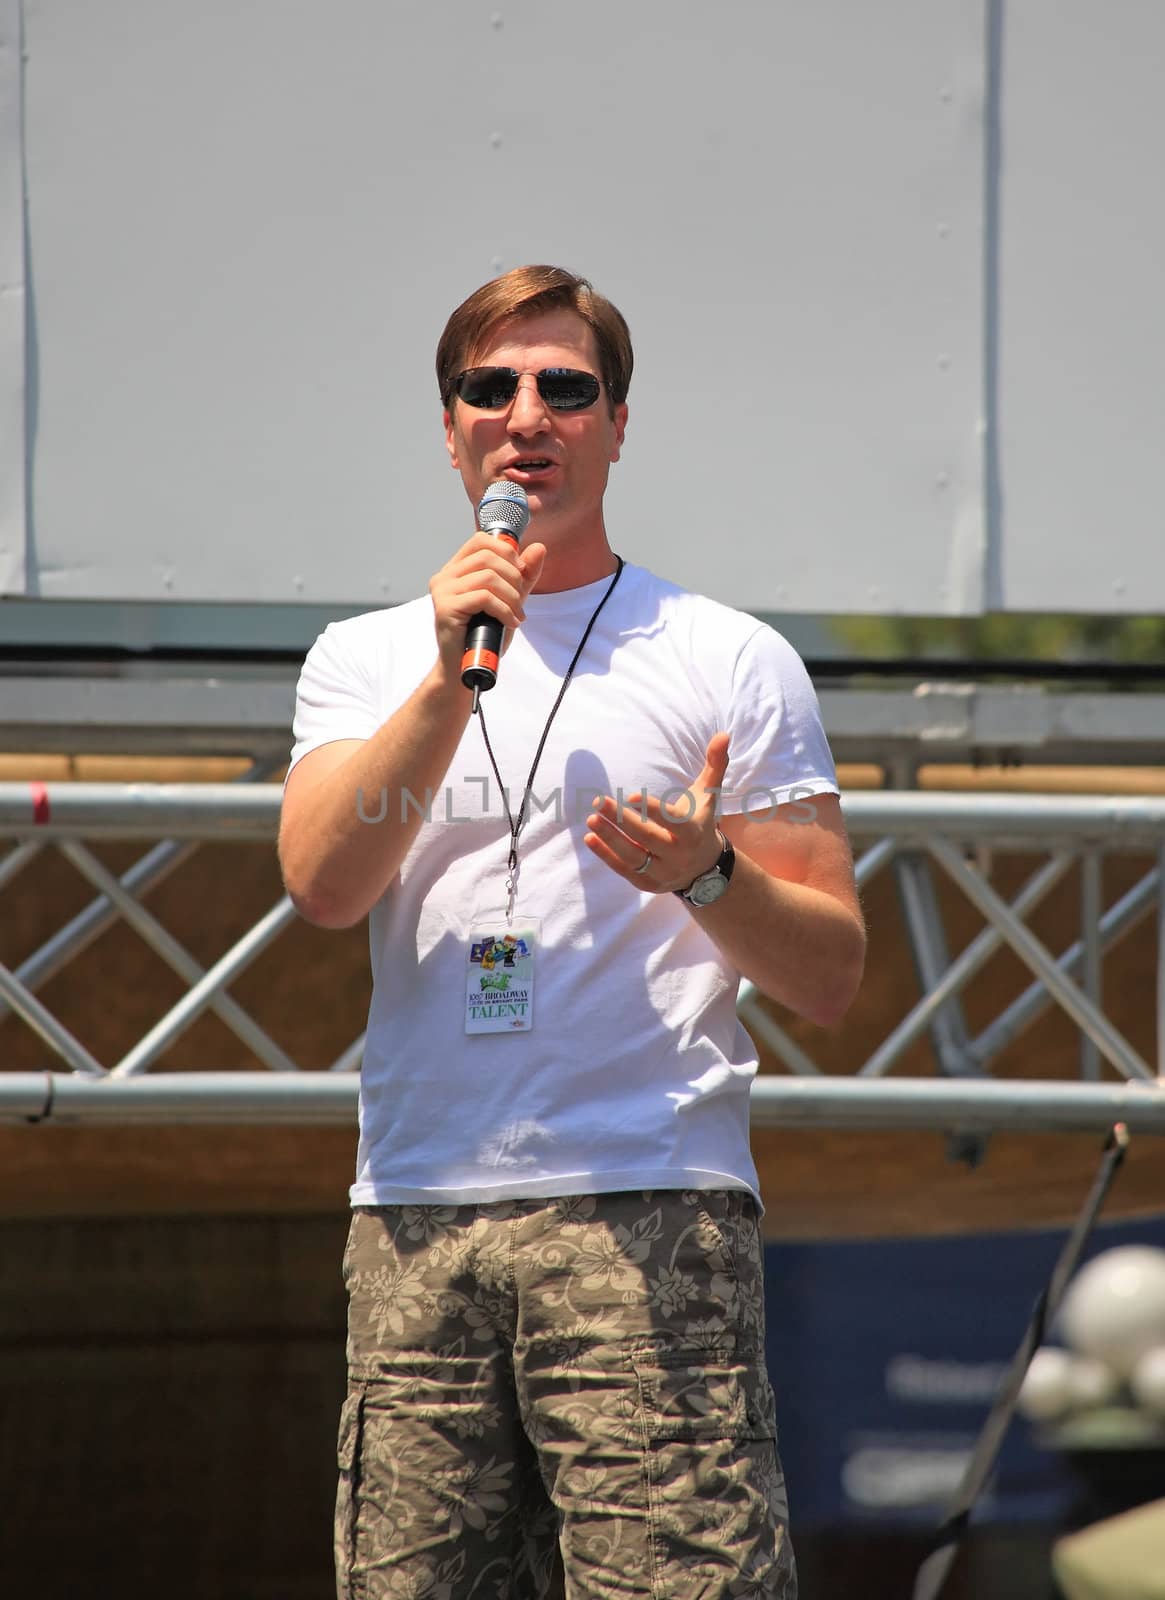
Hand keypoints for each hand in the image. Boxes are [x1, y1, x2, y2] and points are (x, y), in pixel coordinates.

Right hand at [428, 531, 546, 677]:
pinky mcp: (446, 608)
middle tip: (519, 600)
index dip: (507, 552)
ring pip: (487, 576)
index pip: (481, 540)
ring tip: (516, 615)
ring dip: (511, 597)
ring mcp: (443, 592)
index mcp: (456, 569)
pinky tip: (510, 622)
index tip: (518, 574)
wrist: (466, 667)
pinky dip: (504, 610)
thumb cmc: (486, 635)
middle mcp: (445, 576)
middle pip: (488, 556)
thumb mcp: (510, 599)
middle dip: (513, 577)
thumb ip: (524, 575)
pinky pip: (484, 597)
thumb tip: (539, 547)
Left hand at [584, 732, 730, 894]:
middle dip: (622, 821)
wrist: (705, 867)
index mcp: (692, 831)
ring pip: (634, 857)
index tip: (630, 797)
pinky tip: (590, 838)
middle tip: (600, 802)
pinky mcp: (648, 883)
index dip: (653, 810)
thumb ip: (715, 765)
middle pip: (648, 839)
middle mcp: (678, 854)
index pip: (673, 821)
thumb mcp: (709, 795)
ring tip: (591, 819)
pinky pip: (625, 870)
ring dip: (610, 839)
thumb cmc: (700, 820)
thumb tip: (722, 734)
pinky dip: (606, 855)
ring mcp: (663, 871)